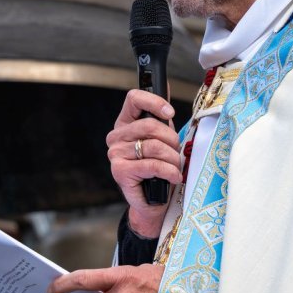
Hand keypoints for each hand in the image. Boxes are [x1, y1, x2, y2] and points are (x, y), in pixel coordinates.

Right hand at [106, 90, 180, 238]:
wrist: (152, 202)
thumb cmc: (158, 169)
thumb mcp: (162, 139)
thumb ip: (161, 119)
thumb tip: (167, 90)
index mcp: (125, 124)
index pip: (134, 99)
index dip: (154, 102)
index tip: (170, 113)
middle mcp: (116, 137)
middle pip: (150, 126)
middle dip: (171, 140)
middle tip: (176, 152)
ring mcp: (116, 154)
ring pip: (154, 146)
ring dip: (172, 158)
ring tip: (175, 167)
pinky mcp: (120, 171)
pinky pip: (153, 165)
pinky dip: (169, 171)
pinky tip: (174, 177)